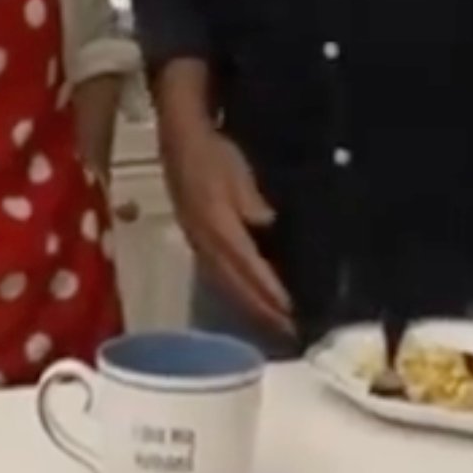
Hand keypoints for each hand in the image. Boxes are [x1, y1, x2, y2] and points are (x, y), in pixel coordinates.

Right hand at [156, 114, 285, 332]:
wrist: (179, 140)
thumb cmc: (213, 152)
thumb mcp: (237, 173)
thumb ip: (252, 204)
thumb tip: (269, 227)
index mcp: (218, 230)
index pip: (249, 271)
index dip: (271, 295)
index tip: (293, 315)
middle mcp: (206, 245)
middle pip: (236, 288)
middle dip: (264, 312)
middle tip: (291, 333)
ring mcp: (198, 245)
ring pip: (226, 287)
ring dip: (250, 309)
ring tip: (273, 325)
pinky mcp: (195, 241)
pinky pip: (217, 278)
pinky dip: (236, 295)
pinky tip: (247, 300)